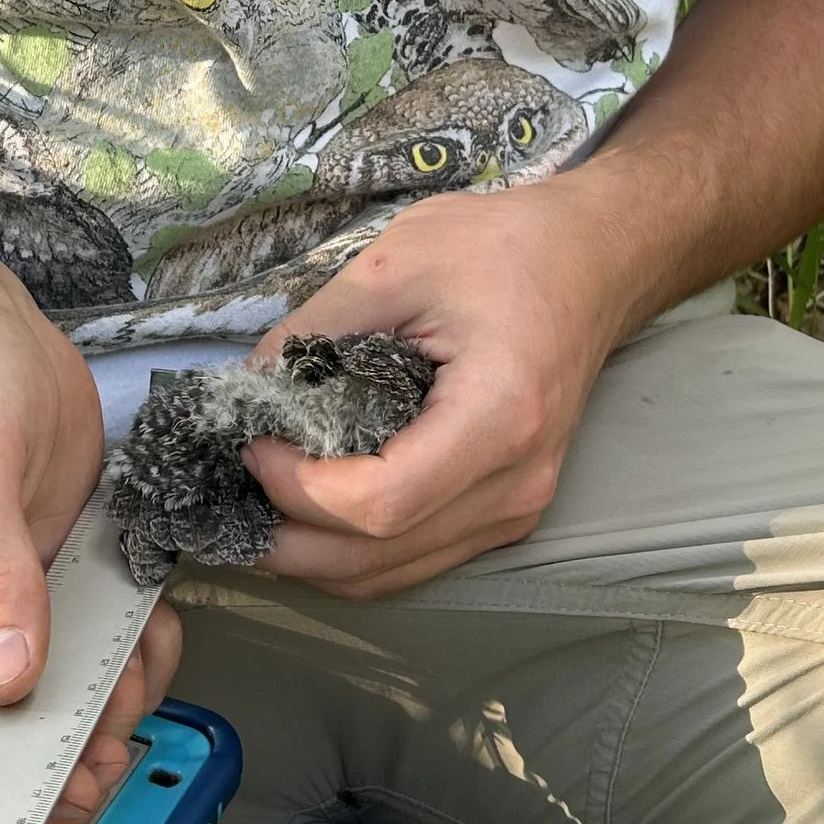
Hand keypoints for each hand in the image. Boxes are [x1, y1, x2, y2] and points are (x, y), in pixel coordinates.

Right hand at [0, 232, 181, 823]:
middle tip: (124, 735)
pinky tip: (152, 623)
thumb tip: (6, 681)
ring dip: (111, 702)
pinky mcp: (52, 586)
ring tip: (143, 662)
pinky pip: (98, 649)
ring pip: (57, 704)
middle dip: (67, 751)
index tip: (66, 789)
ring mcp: (0, 612)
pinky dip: (135, 653)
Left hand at [244, 175, 633, 595]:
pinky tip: (309, 504)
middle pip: (377, 559)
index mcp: (499, 418)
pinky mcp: (504, 512)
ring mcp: (516, 510)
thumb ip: (315, 328)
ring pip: (389, 575)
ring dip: (311, 552)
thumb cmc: (507, 248)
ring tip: (256, 498)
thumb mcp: (398, 261)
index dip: (297, 488)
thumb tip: (246, 388)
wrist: (593, 262)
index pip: (380, 504)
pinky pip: (413, 558)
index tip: (253, 439)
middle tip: (230, 483)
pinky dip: (350, 547)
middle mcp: (515, 486)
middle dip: (286, 536)